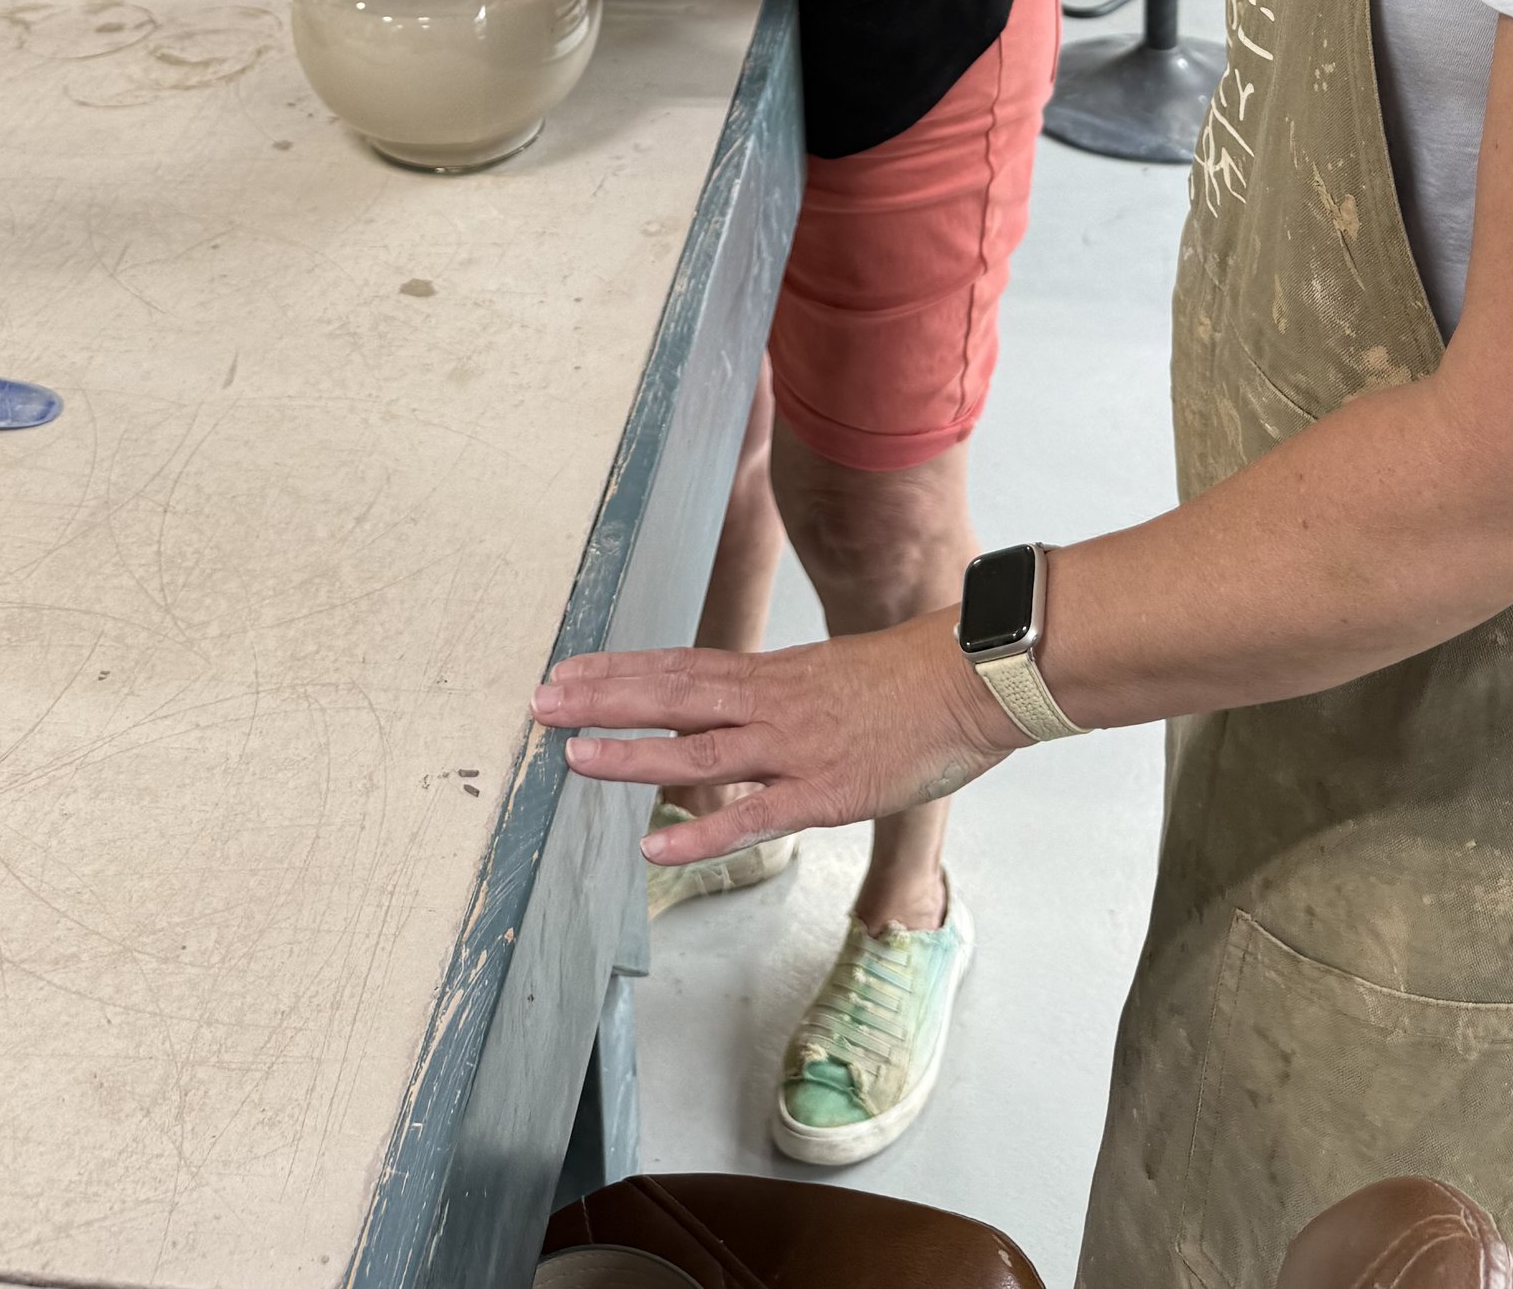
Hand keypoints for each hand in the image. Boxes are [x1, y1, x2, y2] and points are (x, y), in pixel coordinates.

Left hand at [534, 610, 1024, 865]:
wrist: (972, 678)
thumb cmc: (912, 678)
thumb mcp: (832, 675)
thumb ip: (784, 694)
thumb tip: (744, 710)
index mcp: (773, 676)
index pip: (680, 666)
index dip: (620, 671)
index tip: (567, 671)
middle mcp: (772, 705)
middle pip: (673, 698)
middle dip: (603, 700)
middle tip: (541, 702)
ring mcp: (795, 748)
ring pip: (699, 751)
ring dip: (633, 755)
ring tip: (574, 758)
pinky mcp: (825, 792)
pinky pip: (753, 814)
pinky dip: (702, 831)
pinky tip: (654, 845)